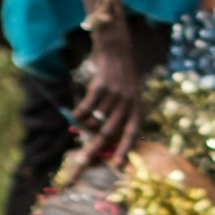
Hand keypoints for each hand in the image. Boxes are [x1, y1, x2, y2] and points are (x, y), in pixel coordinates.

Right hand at [74, 23, 143, 165]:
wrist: (117, 49)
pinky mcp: (101, 86)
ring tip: (82, 123)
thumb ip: (121, 116)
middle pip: (108, 132)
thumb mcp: (130, 96)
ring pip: (94, 120)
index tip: (117, 165)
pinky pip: (86, 108)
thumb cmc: (122, 77)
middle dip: (94, 149)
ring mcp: (115, 94)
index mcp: (137, 106)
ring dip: (85, 125)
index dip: (124, 149)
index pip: (132, 132)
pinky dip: (79, 114)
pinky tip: (77, 114)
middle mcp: (128, 102)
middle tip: (82, 163)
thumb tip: (105, 140)